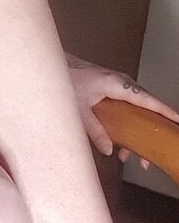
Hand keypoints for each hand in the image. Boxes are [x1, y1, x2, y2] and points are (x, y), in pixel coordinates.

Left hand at [65, 53, 178, 167]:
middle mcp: (122, 83)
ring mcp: (118, 85)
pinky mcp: (112, 89)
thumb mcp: (79, 109)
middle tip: (148, 156)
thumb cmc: (66, 79)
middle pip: (146, 108)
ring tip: (131, 155)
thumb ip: (94, 130)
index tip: (177, 121)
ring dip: (137, 131)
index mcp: (117, 85)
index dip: (164, 111)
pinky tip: (120, 143)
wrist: (55, 66)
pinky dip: (128, 124)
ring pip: (137, 109)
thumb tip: (108, 149)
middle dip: (150, 132)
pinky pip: (128, 107)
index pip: (147, 100)